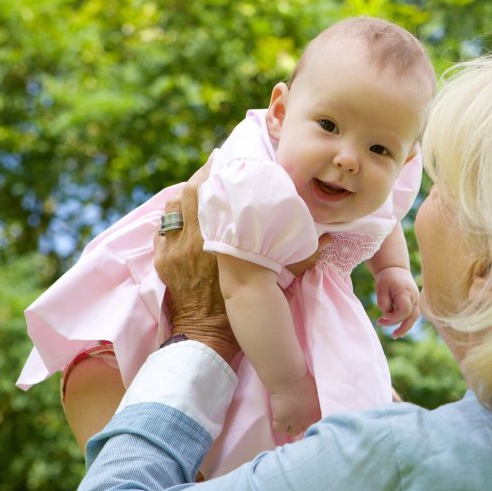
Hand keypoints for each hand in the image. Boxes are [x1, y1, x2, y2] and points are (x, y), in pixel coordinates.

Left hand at [154, 155, 330, 360]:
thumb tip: (329, 239)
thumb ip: (302, 256)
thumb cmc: (245, 305)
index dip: (215, 172)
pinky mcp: (163, 260)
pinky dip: (172, 218)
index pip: (213, 195)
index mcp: (224, 239)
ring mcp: (175, 249)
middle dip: (200, 176)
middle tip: (211, 164)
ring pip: (174, 208)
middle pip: (190, 194)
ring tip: (197, 188)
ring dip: (184, 196)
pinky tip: (182, 215)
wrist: (208, 333)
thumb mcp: (275, 277)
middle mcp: (195, 239)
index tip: (221, 158)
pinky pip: (162, 229)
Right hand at [269, 372, 320, 439]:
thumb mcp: (317, 392)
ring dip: (291, 426)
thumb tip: (316, 409)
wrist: (289, 377)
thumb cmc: (303, 379)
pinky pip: (279, 429)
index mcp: (318, 413)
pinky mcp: (281, 420)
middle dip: (302, 425)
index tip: (308, 420)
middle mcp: (308, 420)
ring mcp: (295, 421)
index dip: (312, 423)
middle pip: (306, 431)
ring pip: (293, 432)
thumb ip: (318, 404)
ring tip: (288, 417)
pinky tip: (278, 417)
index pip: (318, 426)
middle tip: (297, 418)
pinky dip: (278, 425)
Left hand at [373, 266, 418, 338]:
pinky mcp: (415, 303)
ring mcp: (416, 300)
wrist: (395, 269)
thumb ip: (383, 304)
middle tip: (383, 326)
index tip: (382, 317)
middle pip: (410, 316)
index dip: (393, 317)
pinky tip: (399, 331)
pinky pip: (412, 315)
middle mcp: (414, 297)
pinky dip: (406, 323)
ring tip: (395, 335)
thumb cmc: (387, 278)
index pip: (404, 310)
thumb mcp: (380, 289)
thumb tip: (388, 316)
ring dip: (405, 327)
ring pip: (413, 317)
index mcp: (405, 292)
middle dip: (397, 324)